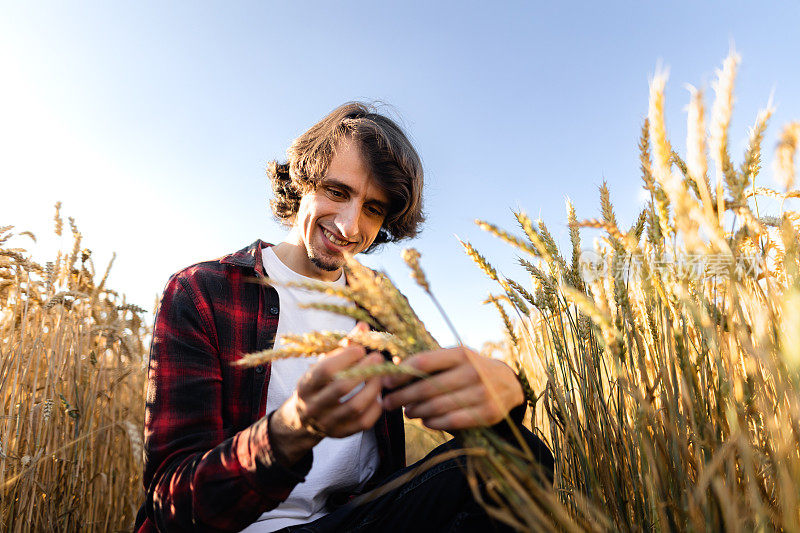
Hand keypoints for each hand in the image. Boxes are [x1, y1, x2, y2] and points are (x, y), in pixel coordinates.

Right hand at [269, 324, 382, 465]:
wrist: (303, 419)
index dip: (346, 357)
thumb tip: (364, 327)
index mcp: (306, 384)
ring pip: (355, 406)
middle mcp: (313, 406)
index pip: (325, 370)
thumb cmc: (319, 384)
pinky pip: (363, 422)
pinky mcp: (341, 434)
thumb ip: (343, 346)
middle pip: (341, 387)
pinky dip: (375, 407)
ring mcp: (327, 423)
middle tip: (378, 359)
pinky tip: (378, 395)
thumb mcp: (323, 364)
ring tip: (381, 376)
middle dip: (364, 370)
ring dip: (373, 388)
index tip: (361, 349)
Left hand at [381, 346, 523, 430]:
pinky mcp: (488, 413)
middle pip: (428, 387)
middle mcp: (472, 371)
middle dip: (403, 396)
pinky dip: (434, 423)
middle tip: (388, 403)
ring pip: (438, 406)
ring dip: (416, 411)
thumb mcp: (454, 359)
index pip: (424, 362)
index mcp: (460, 353)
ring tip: (406, 412)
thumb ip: (429, 362)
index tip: (386, 382)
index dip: (401, 373)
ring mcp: (482, 393)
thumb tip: (392, 366)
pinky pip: (453, 421)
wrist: (508, 384)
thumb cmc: (470, 370)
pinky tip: (425, 421)